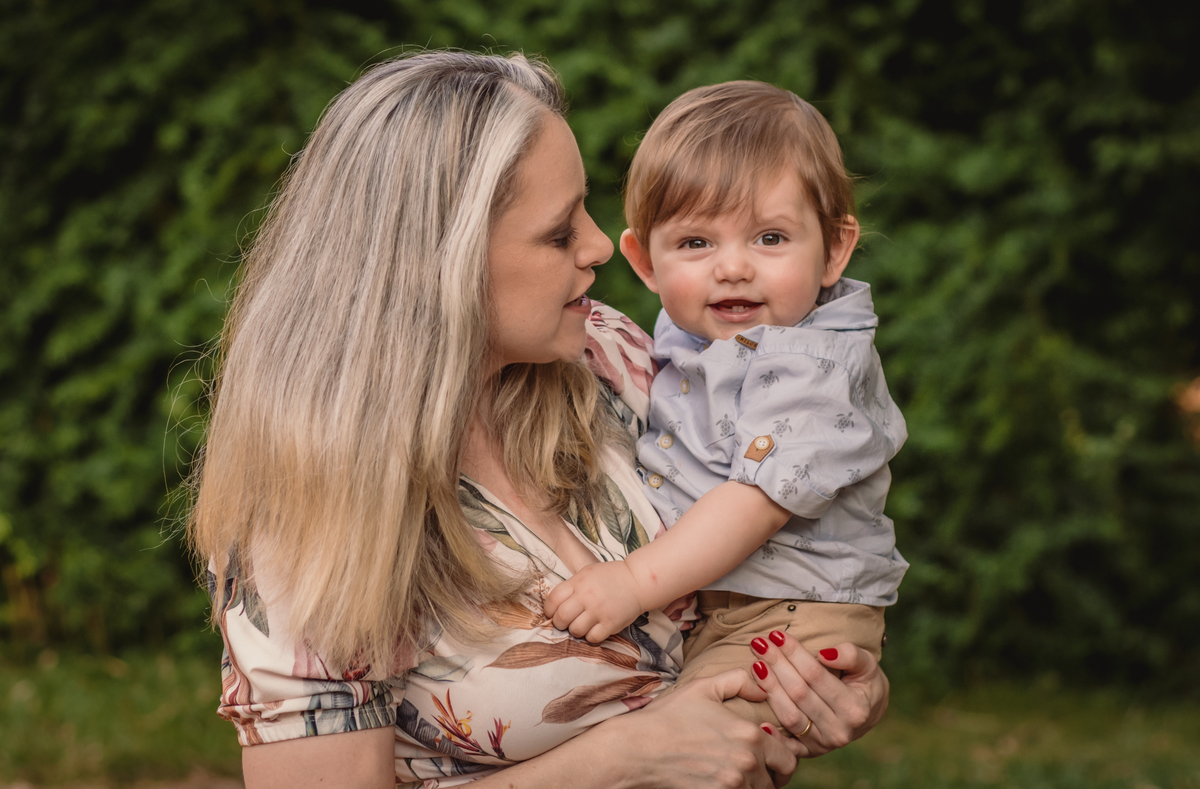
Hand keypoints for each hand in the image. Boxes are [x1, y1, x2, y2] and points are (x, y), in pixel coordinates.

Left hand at [544, 561, 644, 642]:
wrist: (638, 581)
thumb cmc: (611, 577)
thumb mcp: (587, 573)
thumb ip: (571, 587)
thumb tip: (553, 605)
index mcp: (578, 582)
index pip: (553, 599)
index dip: (549, 610)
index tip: (552, 613)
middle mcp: (587, 596)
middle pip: (562, 617)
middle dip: (559, 623)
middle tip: (565, 623)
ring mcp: (599, 611)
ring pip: (576, 630)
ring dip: (575, 631)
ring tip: (581, 626)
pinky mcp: (611, 623)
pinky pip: (592, 638)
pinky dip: (590, 637)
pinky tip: (594, 629)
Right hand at [599, 669, 798, 787]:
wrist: (638, 749)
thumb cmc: (669, 716)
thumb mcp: (703, 687)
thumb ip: (738, 681)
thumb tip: (761, 688)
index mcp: (750, 735)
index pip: (789, 758)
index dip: (785, 755)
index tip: (774, 752)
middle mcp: (746, 764)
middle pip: (778, 781)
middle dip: (774, 774)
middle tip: (764, 768)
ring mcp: (731, 785)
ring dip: (755, 785)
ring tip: (741, 773)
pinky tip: (726, 780)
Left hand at [750, 633, 887, 756]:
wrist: (868, 713)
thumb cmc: (865, 683)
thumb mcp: (868, 665)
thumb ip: (851, 656)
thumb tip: (825, 653)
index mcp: (854, 708)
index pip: (816, 676)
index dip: (795, 654)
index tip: (777, 635)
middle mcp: (839, 730)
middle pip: (799, 693)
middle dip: (776, 665)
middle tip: (758, 643)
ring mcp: (823, 744)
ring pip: (789, 715)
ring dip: (769, 688)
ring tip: (756, 664)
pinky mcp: (810, 752)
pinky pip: (788, 746)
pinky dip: (774, 735)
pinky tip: (759, 720)